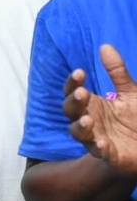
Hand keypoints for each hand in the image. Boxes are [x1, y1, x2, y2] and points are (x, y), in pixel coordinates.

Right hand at [65, 44, 136, 172]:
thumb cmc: (136, 118)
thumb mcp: (130, 92)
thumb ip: (117, 72)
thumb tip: (105, 46)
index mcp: (91, 104)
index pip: (73, 91)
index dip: (72, 82)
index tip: (80, 72)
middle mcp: (89, 120)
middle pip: (70, 110)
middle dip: (73, 102)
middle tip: (82, 93)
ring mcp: (96, 138)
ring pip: (78, 133)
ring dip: (80, 127)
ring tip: (88, 120)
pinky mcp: (109, 154)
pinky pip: (99, 153)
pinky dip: (99, 149)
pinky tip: (103, 143)